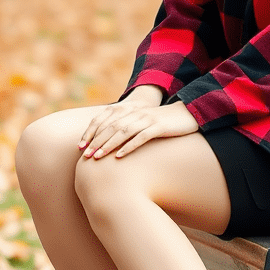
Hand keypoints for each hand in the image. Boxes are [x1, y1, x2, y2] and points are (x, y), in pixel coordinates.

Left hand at [78, 99, 198, 158]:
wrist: (188, 113)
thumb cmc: (165, 123)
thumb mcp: (145, 124)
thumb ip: (130, 130)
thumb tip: (114, 145)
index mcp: (131, 112)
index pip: (106, 123)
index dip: (93, 134)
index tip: (81, 148)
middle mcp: (136, 114)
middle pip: (111, 128)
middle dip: (96, 142)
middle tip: (85, 156)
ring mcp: (147, 120)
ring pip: (123, 132)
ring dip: (108, 145)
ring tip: (98, 157)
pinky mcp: (159, 127)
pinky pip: (141, 137)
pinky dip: (129, 147)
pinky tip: (120, 156)